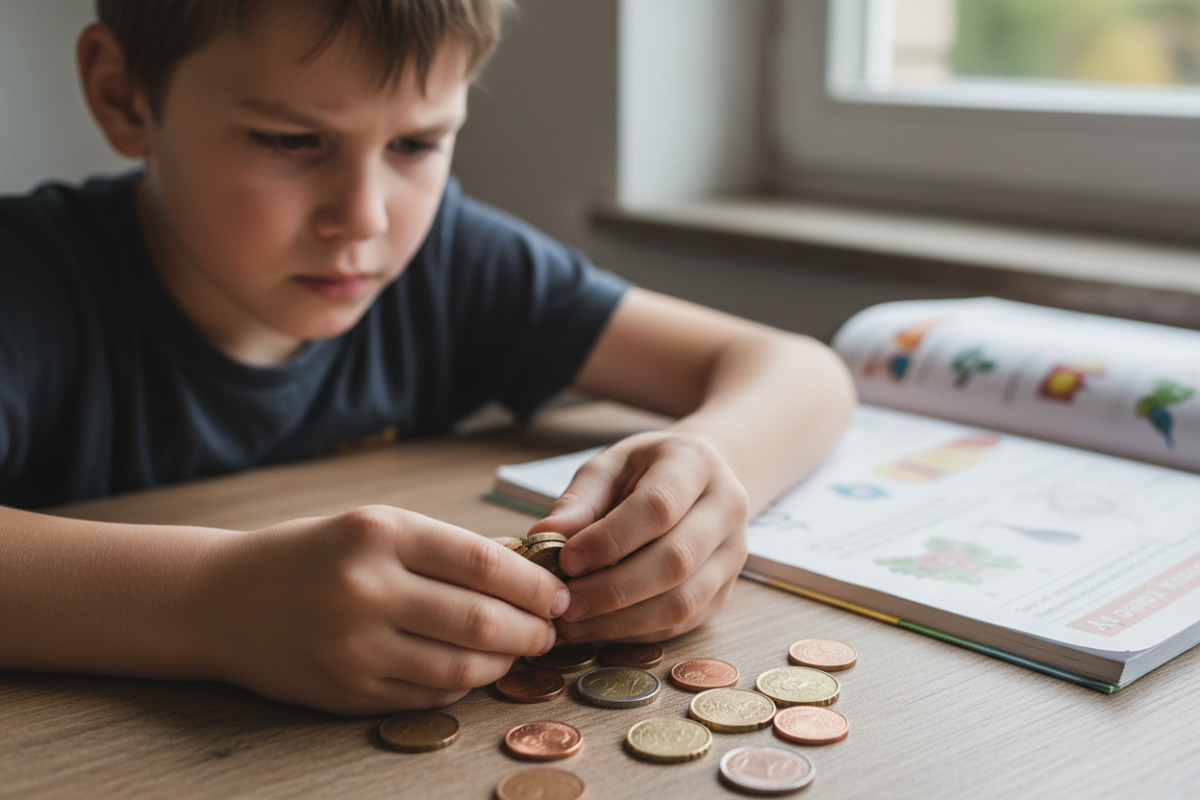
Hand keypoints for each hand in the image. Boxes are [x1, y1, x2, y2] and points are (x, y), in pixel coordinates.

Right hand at [189, 505, 568, 713]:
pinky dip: (463, 683)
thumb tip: (527, 563)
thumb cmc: (313, 554)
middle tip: (550, 630)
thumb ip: (449, 547)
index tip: (558, 593)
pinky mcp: (346, 692)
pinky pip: (428, 694)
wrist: (223, 600)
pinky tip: (474, 669)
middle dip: (530, 629)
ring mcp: (353, 647)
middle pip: (479, 620)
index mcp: (378, 533)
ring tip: (518, 650)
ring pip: (460, 666)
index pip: (482, 562)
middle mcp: (365, 589)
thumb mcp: (376, 527)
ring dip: (504, 662)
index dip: (533, 584)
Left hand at [526, 431, 749, 643]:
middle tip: (565, 603)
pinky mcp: (725, 590)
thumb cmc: (645, 471)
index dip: (610, 539)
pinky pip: (683, 622)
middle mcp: (726, 509)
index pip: (658, 507)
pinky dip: (637, 632)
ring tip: (574, 623)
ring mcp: (733, 554)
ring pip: (683, 601)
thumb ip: (580, 501)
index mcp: (695, 464)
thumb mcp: (609, 467)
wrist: (698, 479)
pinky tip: (599, 628)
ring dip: (623, 620)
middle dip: (613, 589)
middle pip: (676, 561)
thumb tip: (543, 536)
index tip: (567, 559)